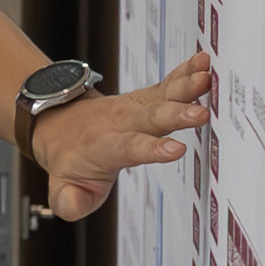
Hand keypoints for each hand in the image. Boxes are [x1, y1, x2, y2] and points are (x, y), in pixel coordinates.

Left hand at [31, 45, 214, 221]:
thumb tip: (73, 204)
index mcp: (105, 146)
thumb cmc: (69, 159)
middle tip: (200, 114)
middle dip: (176, 115)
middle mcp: (122, 122)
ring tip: (206, 76)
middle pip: (152, 118)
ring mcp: (135, 107)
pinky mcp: (147, 98)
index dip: (152, 148)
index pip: (130, 147)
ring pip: (162, 95)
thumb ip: (68, 200)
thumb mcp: (63, 188)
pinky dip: (185, 71)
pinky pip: (168, 83)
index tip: (177, 150)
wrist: (58, 125)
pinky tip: (203, 61)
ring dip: (185, 86)